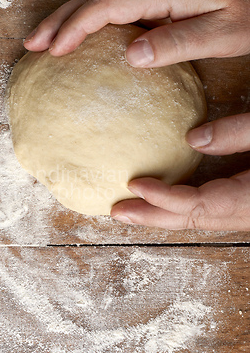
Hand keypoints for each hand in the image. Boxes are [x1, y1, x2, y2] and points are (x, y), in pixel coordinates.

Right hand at [23, 0, 249, 66]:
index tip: (55, 52)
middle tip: (31, 45)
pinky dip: (86, 15)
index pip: (107, 5)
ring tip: (42, 39)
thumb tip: (132, 55)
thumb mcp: (226, 32)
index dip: (77, 28)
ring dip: (66, 17)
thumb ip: (180, 43)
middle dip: (58, 21)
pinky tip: (77, 30)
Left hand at [110, 113, 249, 230]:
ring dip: (161, 214)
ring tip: (129, 210)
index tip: (134, 185)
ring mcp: (244, 214)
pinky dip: (177, 208)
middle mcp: (244, 214)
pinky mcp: (242, 208)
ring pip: (196, 219)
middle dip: (151, 216)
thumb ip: (237, 133)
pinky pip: (205, 213)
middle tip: (117, 212)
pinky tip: (159, 202)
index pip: (196, 204)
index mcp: (247, 200)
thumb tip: (191, 138)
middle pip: (189, 218)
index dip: (162, 197)